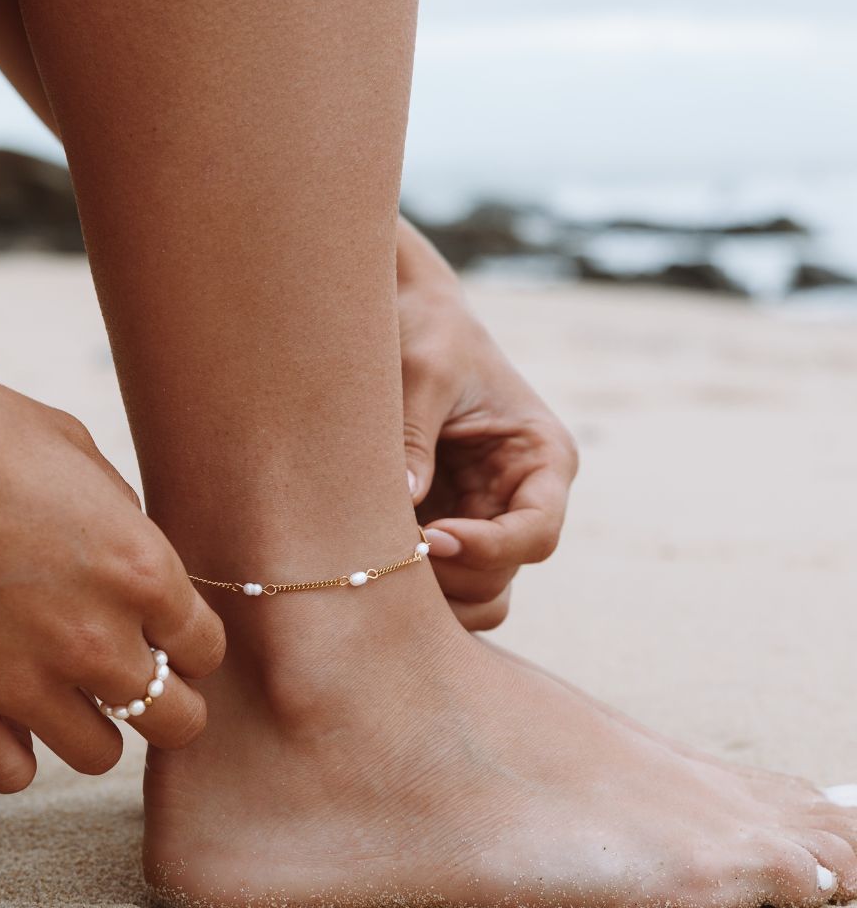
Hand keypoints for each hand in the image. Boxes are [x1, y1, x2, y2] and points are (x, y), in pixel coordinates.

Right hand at [0, 348, 224, 791]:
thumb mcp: (78, 452)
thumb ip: (123, 519)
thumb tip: (134, 553)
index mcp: (141, 571)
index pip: (207, 649)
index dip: (192, 643)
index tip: (169, 635)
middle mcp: (96, 639)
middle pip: (177, 722)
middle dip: (169, 702)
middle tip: (138, 678)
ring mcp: (24, 683)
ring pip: (99, 757)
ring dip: (93, 726)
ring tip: (67, 690)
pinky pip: (14, 773)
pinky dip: (17, 749)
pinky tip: (6, 708)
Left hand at [396, 218, 577, 629]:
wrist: (407, 313)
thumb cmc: (427, 330)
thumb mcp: (423, 371)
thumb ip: (415, 435)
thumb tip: (405, 503)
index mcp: (541, 458)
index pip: (537, 533)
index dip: (489, 548)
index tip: (432, 538)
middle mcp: (520, 498)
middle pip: (503, 576)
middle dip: (450, 577)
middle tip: (388, 555)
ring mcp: (482, 517)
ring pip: (475, 593)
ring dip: (430, 593)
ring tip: (375, 558)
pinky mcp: (444, 525)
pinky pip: (439, 580)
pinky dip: (408, 583)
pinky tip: (366, 553)